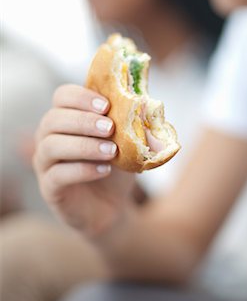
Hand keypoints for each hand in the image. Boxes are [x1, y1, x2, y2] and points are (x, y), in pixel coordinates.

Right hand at [33, 84, 134, 236]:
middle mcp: (48, 136)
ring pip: (51, 146)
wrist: (113, 205)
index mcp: (66, 116)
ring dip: (83, 145)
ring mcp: (45, 163)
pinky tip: (104, 170)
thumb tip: (149, 106)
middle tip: (110, 128)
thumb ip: (134, 122)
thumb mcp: (128, 141)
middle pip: (53, 119)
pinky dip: (82, 170)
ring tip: (111, 151)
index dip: (81, 97)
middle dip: (83, 121)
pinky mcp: (49, 188)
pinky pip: (57, 175)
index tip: (106, 105)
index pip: (62, 95)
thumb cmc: (116, 164)